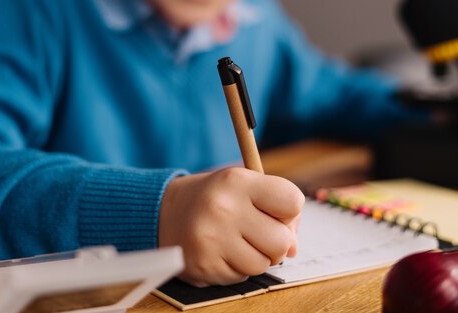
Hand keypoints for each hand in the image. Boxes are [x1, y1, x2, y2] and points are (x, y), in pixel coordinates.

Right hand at [158, 167, 304, 286]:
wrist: (163, 212)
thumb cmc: (215, 198)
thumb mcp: (243, 186)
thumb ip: (277, 210)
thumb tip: (294, 249)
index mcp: (236, 181)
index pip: (292, 201)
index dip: (289, 211)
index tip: (275, 211)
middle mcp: (223, 208)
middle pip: (282, 241)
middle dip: (276, 241)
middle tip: (257, 232)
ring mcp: (212, 240)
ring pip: (263, 264)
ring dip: (256, 257)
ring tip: (237, 241)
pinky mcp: (204, 266)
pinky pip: (242, 277)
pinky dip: (237, 267)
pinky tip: (222, 251)